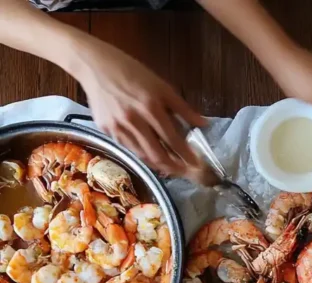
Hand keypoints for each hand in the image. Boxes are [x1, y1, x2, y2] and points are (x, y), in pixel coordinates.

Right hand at [73, 39, 204, 177]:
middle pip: (157, 154)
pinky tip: (152, 156)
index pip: (173, 139)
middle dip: (175, 168)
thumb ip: (183, 108)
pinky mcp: (105, 130)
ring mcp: (117, 127)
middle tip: (188, 174)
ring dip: (159, 165)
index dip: (187, 155)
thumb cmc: (132, 72)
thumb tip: (203, 124)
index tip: (199, 165)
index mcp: (150, 107)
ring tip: (174, 169)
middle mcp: (133, 120)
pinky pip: (128, 147)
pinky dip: (142, 154)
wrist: (94, 65)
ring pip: (141, 155)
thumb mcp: (162, 86)